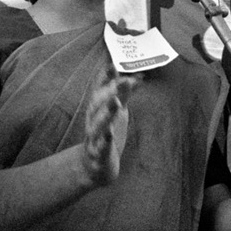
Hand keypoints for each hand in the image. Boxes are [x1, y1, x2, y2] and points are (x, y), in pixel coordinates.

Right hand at [79, 67, 135, 186]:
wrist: (93, 166)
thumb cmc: (106, 134)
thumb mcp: (118, 113)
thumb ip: (125, 95)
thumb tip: (138, 76)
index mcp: (97, 108)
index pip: (99, 89)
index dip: (105, 77)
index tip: (112, 63)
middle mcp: (92, 120)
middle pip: (98, 103)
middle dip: (110, 91)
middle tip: (123, 80)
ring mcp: (94, 137)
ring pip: (99, 124)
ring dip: (107, 112)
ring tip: (116, 102)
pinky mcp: (98, 154)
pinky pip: (101, 147)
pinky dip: (104, 140)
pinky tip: (110, 134)